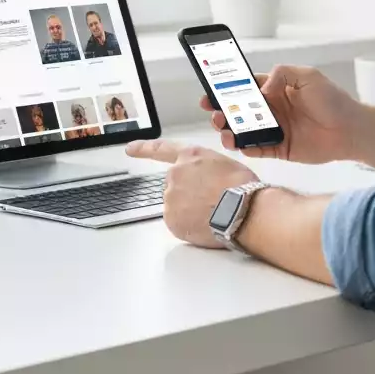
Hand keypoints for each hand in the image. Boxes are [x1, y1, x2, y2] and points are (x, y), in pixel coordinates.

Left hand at [125, 140, 259, 247]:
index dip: (144, 148)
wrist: (244, 210)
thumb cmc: (242, 187)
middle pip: (175, 184)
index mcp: (190, 156)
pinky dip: (189, 225)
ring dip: (190, 209)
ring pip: (177, 205)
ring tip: (213, 213)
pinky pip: (178, 222)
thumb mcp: (224, 164)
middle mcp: (175, 174)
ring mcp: (171, 197)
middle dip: (188, 192)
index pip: (161, 149)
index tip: (130, 149)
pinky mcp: (171, 220)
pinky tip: (206, 224)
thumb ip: (205, 169)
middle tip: (211, 201)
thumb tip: (205, 182)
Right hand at [199, 64, 365, 164]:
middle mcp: (271, 110)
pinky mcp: (280, 149)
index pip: (245, 88)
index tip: (210, 93)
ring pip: (244, 131)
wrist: (351, 129)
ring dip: (230, 131)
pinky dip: (246, 148)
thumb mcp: (307, 76)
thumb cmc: (332, 100)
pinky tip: (239, 145)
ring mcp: (275, 130)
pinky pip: (257, 150)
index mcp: (275, 89)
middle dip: (223, 112)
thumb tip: (261, 88)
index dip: (226, 90)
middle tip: (215, 114)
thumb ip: (282, 74)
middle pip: (239, 111)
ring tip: (224, 130)